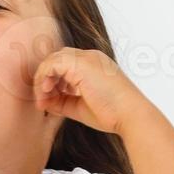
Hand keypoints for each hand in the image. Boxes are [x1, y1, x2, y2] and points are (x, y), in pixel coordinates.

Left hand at [32, 47, 154, 134]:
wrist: (130, 116)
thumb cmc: (111, 114)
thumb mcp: (79, 106)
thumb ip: (61, 101)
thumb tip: (43, 102)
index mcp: (94, 65)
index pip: (65, 65)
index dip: (53, 81)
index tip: (48, 101)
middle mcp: (90, 57)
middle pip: (57, 59)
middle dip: (46, 79)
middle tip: (42, 100)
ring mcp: (87, 58)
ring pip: (52, 60)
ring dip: (42, 79)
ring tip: (44, 99)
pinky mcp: (81, 63)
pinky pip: (51, 64)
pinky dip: (44, 78)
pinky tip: (47, 93)